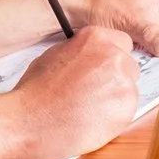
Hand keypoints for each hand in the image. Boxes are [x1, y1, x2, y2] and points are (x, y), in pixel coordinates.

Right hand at [9, 25, 140, 158]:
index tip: (104, 71)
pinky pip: (128, 111)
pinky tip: (92, 120)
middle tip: (94, 94)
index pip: (122, 44)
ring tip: (88, 110)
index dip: (111, 61)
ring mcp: (122, 82)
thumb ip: (80, 52)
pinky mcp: (126, 108)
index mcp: (95, 38)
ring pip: (129, 90)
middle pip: (129, 67)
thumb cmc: (35, 94)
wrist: (29, 121)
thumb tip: (88, 56)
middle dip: (116, 80)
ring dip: (115, 100)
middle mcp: (113, 56)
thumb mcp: (54, 56)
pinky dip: (115, 118)